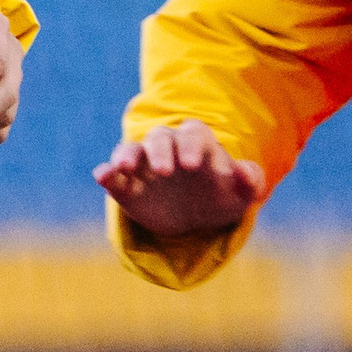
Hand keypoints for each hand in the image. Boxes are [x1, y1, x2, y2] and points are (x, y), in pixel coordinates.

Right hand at [93, 122, 265, 239]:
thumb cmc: (222, 197)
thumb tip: (244, 171)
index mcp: (197, 144)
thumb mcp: (241, 194)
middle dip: (161, 151)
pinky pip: (112, 174)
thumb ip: (250, 180)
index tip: (192, 165)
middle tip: (166, 172)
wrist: (197, 218)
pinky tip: (102, 176)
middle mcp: (168, 148)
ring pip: (132, 150)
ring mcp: (144, 165)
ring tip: (125, 168)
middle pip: (160, 137)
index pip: (192, 133)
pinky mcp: (126, 185)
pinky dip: (106, 172)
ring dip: (127, 155)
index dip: (191, 145)